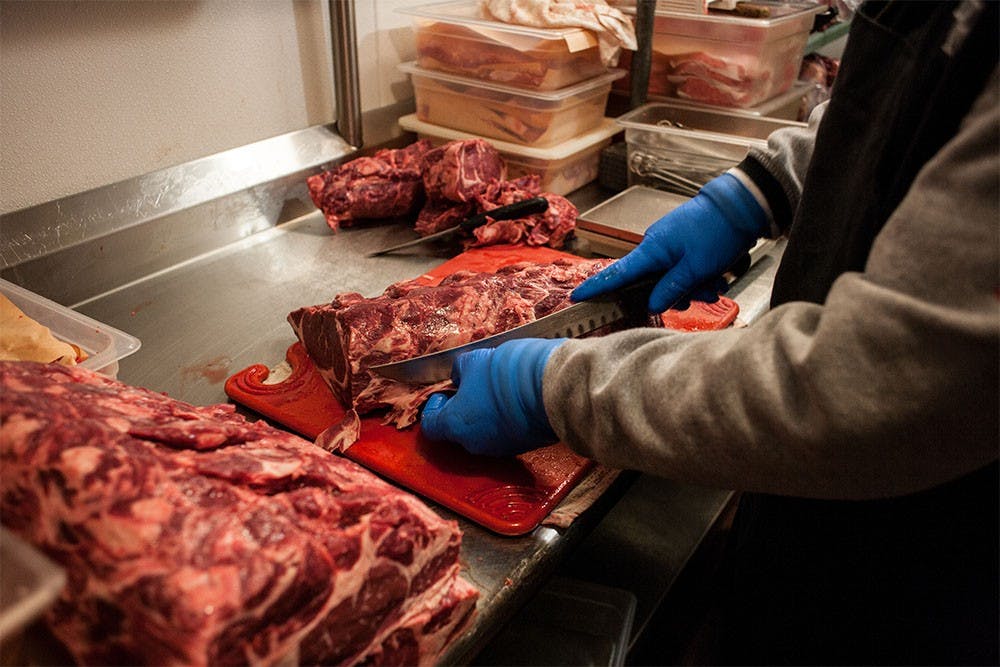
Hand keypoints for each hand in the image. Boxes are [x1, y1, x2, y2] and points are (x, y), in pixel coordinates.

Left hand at [420, 338, 562, 455]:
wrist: (552, 388)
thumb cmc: (507, 374)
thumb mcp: (474, 360)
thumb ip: (460, 371)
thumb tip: (459, 376)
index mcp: (456, 424)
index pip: (430, 426)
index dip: (433, 409)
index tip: (443, 394)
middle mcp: (475, 443)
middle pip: (457, 431)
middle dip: (461, 410)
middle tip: (470, 389)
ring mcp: (501, 448)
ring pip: (483, 434)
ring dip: (483, 416)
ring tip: (494, 392)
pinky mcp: (523, 446)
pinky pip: (505, 435)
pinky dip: (504, 421)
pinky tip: (513, 401)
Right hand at [572, 173, 767, 311]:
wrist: (740, 206)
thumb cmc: (717, 231)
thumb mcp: (695, 268)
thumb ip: (670, 289)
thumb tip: (651, 305)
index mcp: (652, 249)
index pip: (617, 273)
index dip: (596, 287)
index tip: (577, 296)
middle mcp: (656, 246)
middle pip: (651, 284)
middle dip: (676, 294)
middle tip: (700, 293)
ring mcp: (670, 245)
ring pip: (672, 280)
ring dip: (694, 287)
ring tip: (716, 281)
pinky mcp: (683, 245)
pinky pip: (683, 270)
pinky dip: (699, 277)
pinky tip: (717, 274)